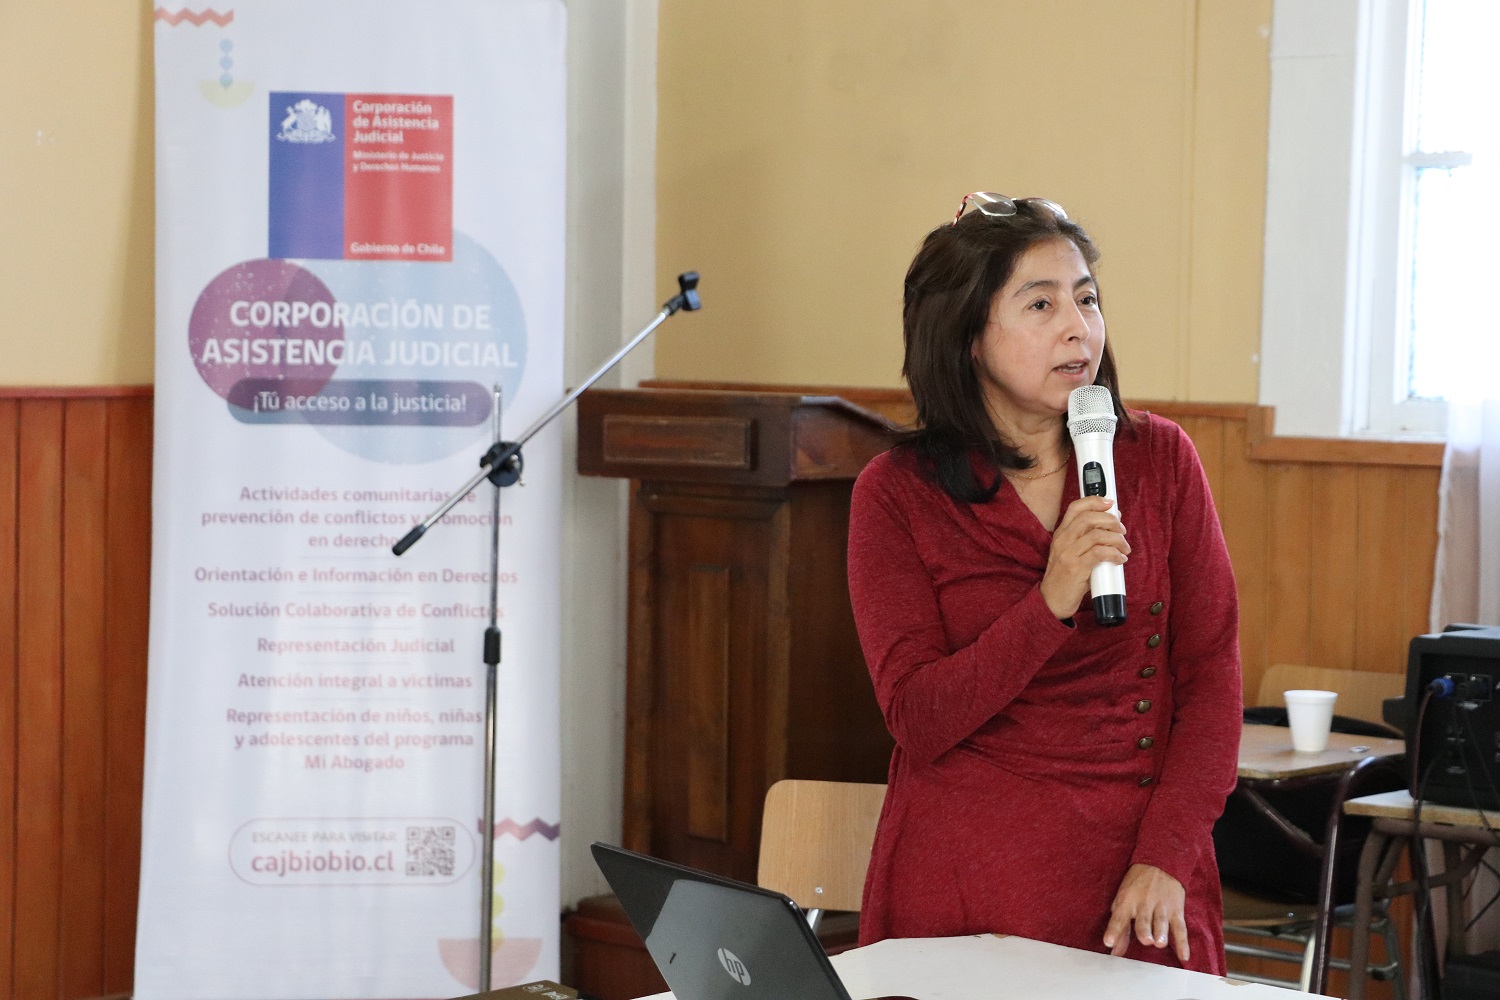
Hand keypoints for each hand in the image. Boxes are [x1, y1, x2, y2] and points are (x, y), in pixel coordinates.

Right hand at [1040, 497, 1128, 618]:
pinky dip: (1114, 554)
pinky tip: (1120, 559)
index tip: (1110, 504)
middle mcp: (1062, 541)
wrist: (1051, 601)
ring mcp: (1068, 554)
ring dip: (1117, 539)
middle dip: (1110, 520)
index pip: (1075, 508)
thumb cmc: (1065, 578)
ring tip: (1124, 548)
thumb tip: (1110, 529)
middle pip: (1088, 518)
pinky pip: (1100, 553)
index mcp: (1060, 534)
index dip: (1094, 501)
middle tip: (1122, 529)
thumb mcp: (1070, 554)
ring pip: (1097, 535)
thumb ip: (1085, 541)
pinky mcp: (1076, 568)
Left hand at [1103, 863, 1188, 963]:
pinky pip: (1180, 928)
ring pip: (1162, 922)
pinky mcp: (1176, 910)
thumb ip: (1120, 926)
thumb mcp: (1123, 899)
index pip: (1118, 918)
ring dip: (1161, 933)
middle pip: (1143, 920)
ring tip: (1159, 943)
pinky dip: (1183, 943)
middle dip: (1144, 930)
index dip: (1113, 930)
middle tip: (1146, 940)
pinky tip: (1183, 956)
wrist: (1160, 862)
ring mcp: (1161, 907)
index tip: (1108, 942)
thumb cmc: (1137, 886)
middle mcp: (1143, 904)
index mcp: (1127, 902)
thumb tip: (1114, 951)